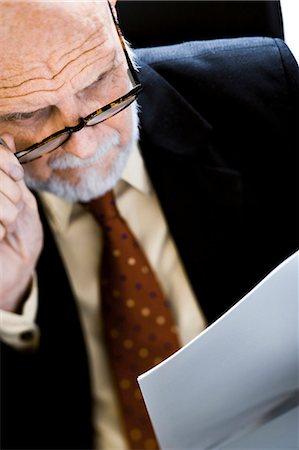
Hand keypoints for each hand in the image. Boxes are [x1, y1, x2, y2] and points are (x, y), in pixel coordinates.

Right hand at [0, 134, 42, 311]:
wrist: (15, 272)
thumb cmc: (20, 236)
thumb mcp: (22, 198)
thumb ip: (10, 170)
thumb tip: (6, 137)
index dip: (5, 160)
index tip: (17, 176)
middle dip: (10, 192)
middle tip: (12, 212)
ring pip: (0, 197)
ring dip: (6, 213)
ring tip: (5, 226)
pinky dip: (0, 227)